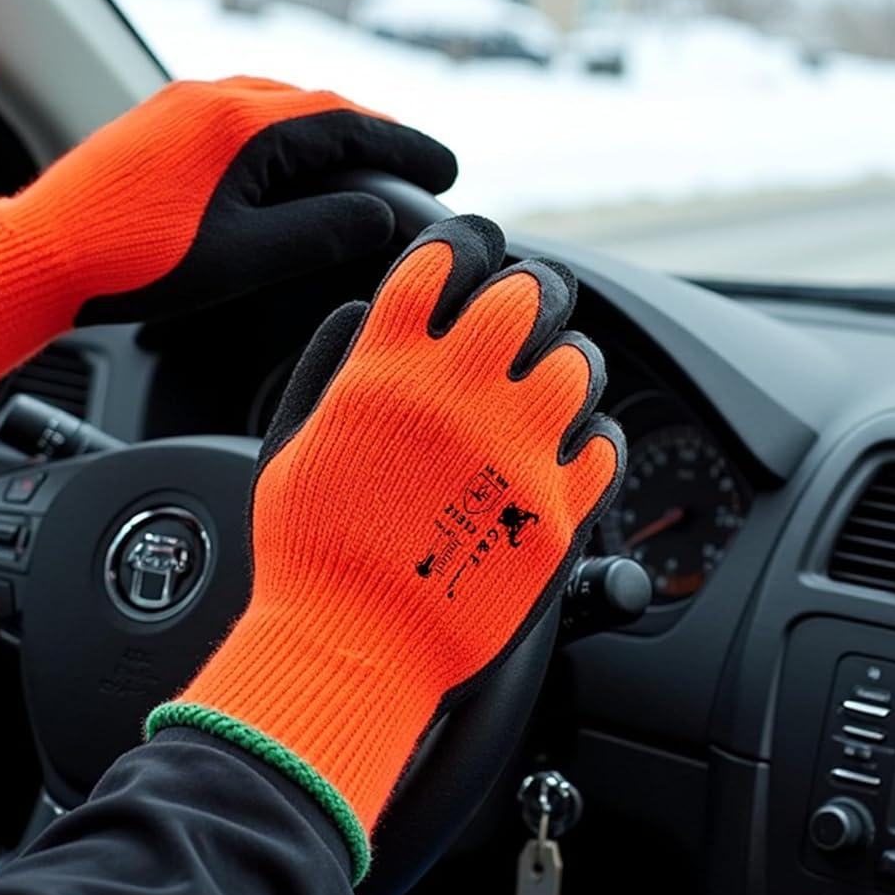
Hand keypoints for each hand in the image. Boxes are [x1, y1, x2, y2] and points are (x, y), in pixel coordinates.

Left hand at [0, 77, 454, 424]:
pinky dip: (280, 129)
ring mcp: (180, 104)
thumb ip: (319, 230)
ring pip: (275, 102)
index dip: (404, 144)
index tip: (446, 165)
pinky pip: (238, 109)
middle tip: (414, 160)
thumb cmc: (135, 263)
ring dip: (324, 126)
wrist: (36, 255)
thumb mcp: (243, 257)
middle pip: (315, 103)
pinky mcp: (157, 121)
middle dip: (371, 132)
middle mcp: (213, 97)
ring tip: (360, 156)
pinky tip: (283, 156)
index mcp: (242, 123)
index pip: (348, 122)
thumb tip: (380, 215)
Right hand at [145, 215, 624, 880]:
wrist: (349, 651)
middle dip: (531, 291)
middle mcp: (456, 396)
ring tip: (549, 379)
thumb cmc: (308, 555)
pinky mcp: (554, 511)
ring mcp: (513, 452)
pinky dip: (591, 435)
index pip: (446, 257)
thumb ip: (327, 363)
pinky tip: (564, 443)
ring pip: (580, 361)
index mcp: (386, 370)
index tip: (476, 253)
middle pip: (529, 293)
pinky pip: (605, 442)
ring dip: (566, 361)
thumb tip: (364, 307)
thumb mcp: (288, 441)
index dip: (468, 242)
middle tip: (526, 310)